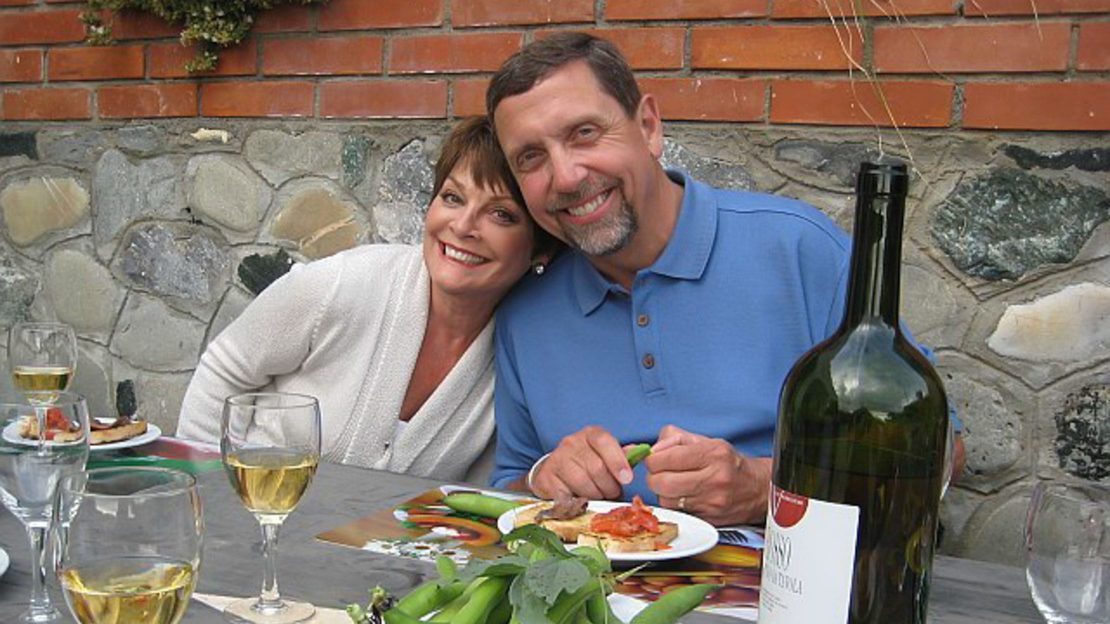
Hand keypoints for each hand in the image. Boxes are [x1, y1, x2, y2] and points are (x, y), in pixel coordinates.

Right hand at [529, 426, 632, 500]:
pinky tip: (580, 501)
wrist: (554, 471)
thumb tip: (639, 451)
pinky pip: (567, 496)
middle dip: (609, 487)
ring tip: (597, 496)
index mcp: (590, 434)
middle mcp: (572, 442)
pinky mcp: (546, 477)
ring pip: (583, 483)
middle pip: (597, 468)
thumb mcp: (605, 455)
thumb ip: (621, 456)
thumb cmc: (586, 464)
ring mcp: (557, 459)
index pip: (605, 442)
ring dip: (595, 496)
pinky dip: (577, 503)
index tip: (627, 479)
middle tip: (612, 493)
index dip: (618, 462)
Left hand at [645, 425, 770, 525]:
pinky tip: (685, 497)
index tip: (655, 459)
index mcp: (713, 454)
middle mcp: (714, 478)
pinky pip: (677, 512)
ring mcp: (712, 502)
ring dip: (663, 493)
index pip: (664, 459)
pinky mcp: (709, 520)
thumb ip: (674, 438)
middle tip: (660, 473)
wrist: (759, 489)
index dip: (652, 459)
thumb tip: (651, 450)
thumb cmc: (728, 463)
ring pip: (666, 500)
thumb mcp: (706, 441)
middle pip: (661, 483)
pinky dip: (674, 504)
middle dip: (654, 477)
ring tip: (675, 485)